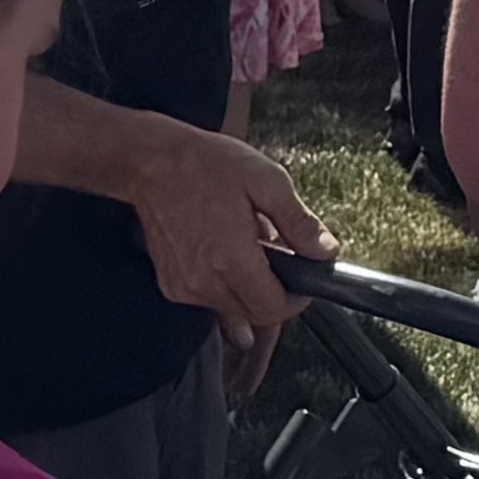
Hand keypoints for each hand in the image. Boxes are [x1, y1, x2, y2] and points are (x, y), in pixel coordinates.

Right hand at [110, 117, 329, 337]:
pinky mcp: (171, 286)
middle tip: (276, 258)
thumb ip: (299, 222)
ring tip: (245, 247)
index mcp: (231, 258)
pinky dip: (224, 285)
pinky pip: (209, 301)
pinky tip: (222, 253)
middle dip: (274, 293)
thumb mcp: (266, 181)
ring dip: (248, 288)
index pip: (273, 309)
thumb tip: (326, 251)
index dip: (296, 299)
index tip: (302, 280)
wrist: (152, 164)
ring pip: (233, 309)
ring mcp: (184, 287)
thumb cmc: (206, 165)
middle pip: (255, 314)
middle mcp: (204, 281)